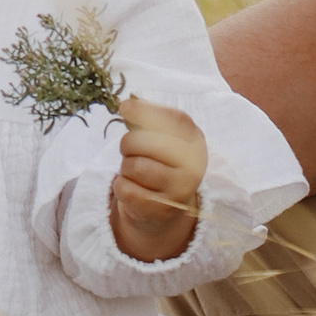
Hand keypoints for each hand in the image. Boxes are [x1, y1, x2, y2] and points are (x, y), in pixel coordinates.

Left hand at [109, 94, 207, 264]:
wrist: (167, 206)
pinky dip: (120, 185)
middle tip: (129, 149)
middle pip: (144, 142)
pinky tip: (131, 186)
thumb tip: (127, 105)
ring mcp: (180, 189)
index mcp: (195, 141)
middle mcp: (193, 165)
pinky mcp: (161, 209)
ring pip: (133, 166)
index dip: (145, 111)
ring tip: (134, 170)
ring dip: (125, 167)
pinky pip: (125, 188)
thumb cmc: (160, 162)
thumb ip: (146, 117)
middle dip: (128, 144)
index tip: (125, 108)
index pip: (173, 119)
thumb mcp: (160, 136)